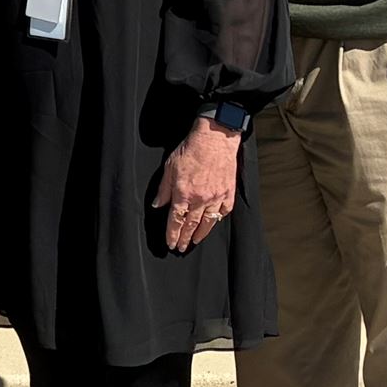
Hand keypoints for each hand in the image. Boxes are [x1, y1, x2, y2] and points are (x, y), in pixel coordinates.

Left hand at [154, 117, 240, 252]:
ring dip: (200, 234)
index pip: (175, 220)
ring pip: (208, 222)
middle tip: (181, 248)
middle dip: (184, 238)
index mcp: (183, 193)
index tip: (171, 243)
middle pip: (191, 225)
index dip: (172, 234)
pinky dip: (218, 219)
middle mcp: (200, 199)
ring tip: (194, 241)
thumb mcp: (169, 167)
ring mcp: (216, 197)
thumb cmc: (190, 150)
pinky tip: (213, 224)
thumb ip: (163, 189)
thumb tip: (157, 205)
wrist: (215, 139)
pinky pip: (223, 212)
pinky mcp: (228, 193)